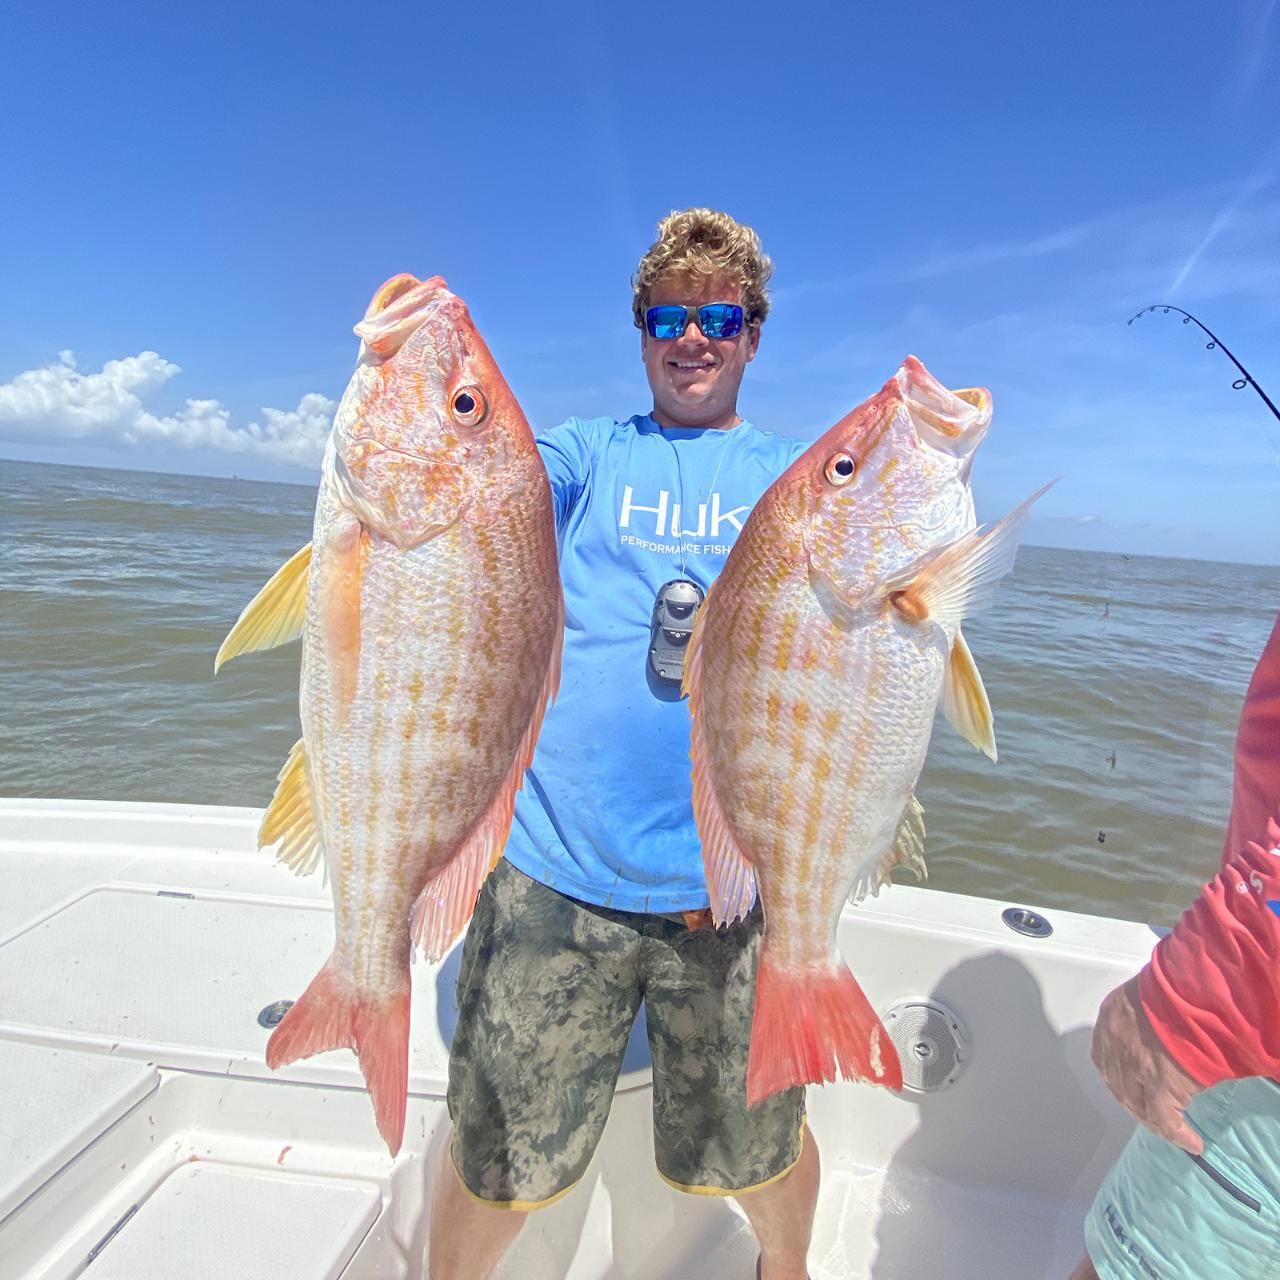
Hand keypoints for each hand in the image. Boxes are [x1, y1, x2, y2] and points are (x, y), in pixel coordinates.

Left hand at [1092, 974, 1205, 1153]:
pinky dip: (1178, 1135)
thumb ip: (1144, 1013)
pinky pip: (1165, 1120)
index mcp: (1111, 1018)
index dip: (1118, 1075)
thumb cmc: (1176, 985)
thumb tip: (1160, 1028)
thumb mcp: (1147, 994)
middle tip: (1149, 1113)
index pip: (1106, 1056)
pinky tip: (1191, 1142)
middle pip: (1118, 1085)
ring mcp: (1136, 1069)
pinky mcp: (1160, 1087)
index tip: (1130, 1085)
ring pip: (1139, 1105)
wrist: (1192, 992)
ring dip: (1153, 1120)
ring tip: (1170, 1129)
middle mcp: (1115, 1044)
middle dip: (1132, 1102)